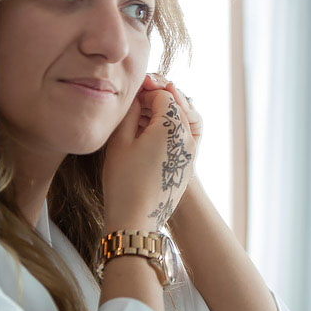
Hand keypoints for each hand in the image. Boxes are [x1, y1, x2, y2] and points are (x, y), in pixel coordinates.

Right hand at [103, 74, 200, 230]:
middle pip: (177, 105)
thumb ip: (130, 114)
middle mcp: (187, 137)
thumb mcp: (120, 142)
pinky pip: (182, 136)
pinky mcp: (187, 162)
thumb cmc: (124, 182)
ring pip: (182, 120)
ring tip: (140, 116)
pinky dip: (169, 129)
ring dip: (164, 113)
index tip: (130, 95)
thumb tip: (137, 98)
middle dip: (157, 99)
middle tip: (135, 100)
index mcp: (172, 128)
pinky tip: (148, 133)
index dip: (146, 91)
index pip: (163, 96)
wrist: (136, 219)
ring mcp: (190, 151)